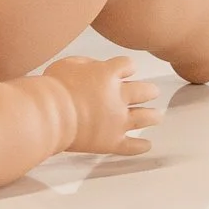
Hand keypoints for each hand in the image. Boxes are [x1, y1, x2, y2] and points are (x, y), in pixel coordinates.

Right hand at [40, 52, 159, 157]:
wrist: (51, 114)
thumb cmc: (55, 87)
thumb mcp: (70, 63)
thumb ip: (88, 63)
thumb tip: (97, 67)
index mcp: (108, 74)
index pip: (128, 65)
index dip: (128, 67)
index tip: (127, 69)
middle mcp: (119, 96)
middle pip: (144, 91)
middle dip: (150, 91)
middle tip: (153, 92)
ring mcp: (118, 121)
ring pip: (145, 117)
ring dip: (153, 116)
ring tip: (157, 116)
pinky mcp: (112, 141)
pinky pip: (132, 145)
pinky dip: (141, 146)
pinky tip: (147, 145)